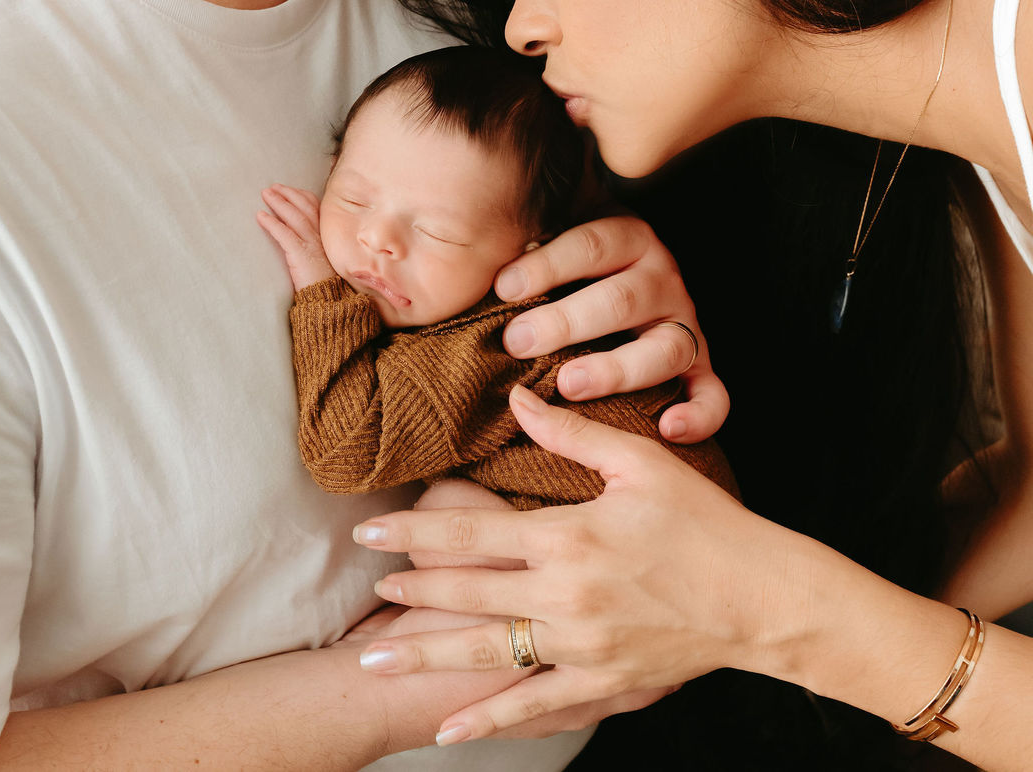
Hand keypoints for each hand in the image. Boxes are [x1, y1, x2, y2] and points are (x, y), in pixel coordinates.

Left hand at [258, 184, 336, 289]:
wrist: (329, 301)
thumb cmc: (323, 282)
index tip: (288, 189)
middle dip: (288, 193)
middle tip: (272, 187)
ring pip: (295, 216)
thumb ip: (313, 244)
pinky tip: (260, 216)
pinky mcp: (301, 256)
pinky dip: (272, 223)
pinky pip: (285, 235)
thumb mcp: (321, 257)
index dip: (300, 195)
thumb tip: (296, 235)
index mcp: (325, 235)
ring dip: (279, 203)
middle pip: (304, 206)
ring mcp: (312, 245)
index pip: (315, 206)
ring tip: (266, 194)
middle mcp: (320, 236)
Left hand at [352, 386, 782, 743]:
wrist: (763, 597)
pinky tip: (447, 727)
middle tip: (362, 583)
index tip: (370, 528)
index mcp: (569, 536)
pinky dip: (487, 719)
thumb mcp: (639, 463)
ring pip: (486, 651)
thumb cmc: (705, 522)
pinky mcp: (602, 682)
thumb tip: (519, 397)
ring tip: (374, 656)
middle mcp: (565, 595)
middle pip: (467, 591)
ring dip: (426, 653)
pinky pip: (534, 705)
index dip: (414, 531)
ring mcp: (581, 645)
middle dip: (408, 585)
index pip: (471, 533)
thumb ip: (571, 433)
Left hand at [494, 215, 727, 442]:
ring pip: (665, 349)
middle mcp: (663, 278)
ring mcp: (686, 324)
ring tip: (568, 384)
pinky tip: (669, 429)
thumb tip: (462, 253)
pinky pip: (714, 394)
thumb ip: (524, 241)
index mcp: (629, 236)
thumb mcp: (557, 231)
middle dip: (566, 321)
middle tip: (518, 342)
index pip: (590, 245)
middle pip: (620, 299)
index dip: (547, 265)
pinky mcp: (702, 366)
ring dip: (616, 369)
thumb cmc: (573, 262)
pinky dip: (700, 415)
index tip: (503, 287)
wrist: (634, 274)